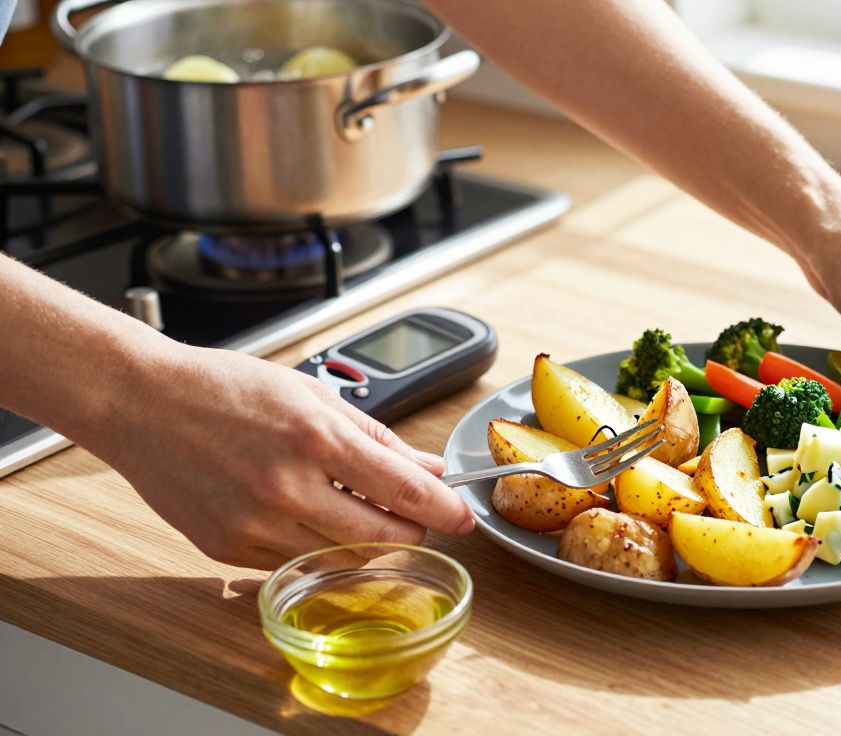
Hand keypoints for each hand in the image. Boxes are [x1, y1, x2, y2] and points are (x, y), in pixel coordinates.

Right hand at [84, 345, 474, 569]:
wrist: (143, 403)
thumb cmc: (225, 389)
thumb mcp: (312, 396)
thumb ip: (377, 437)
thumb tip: (428, 467)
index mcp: (316, 439)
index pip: (405, 491)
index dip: (445, 510)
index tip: (464, 517)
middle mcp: (288, 487)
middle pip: (381, 536)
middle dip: (410, 530)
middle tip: (413, 515)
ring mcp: (255, 523)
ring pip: (342, 558)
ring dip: (366, 542)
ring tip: (359, 511)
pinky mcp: (227, 548)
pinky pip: (294, 563)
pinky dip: (315, 546)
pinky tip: (309, 517)